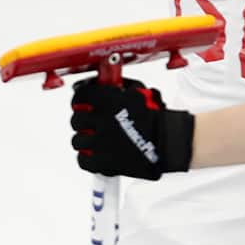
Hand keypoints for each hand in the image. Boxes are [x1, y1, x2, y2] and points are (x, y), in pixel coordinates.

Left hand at [71, 78, 193, 179]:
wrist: (168, 142)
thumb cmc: (158, 118)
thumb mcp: (141, 93)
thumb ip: (122, 87)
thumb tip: (108, 82)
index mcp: (109, 101)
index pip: (81, 96)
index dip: (80, 98)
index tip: (83, 101)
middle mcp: (101, 121)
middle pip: (76, 119)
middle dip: (82, 119)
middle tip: (90, 120)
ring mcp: (99, 143)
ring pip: (77, 141)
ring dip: (85, 139)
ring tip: (96, 139)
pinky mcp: (102, 162)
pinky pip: (83, 160)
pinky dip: (87, 157)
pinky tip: (96, 154)